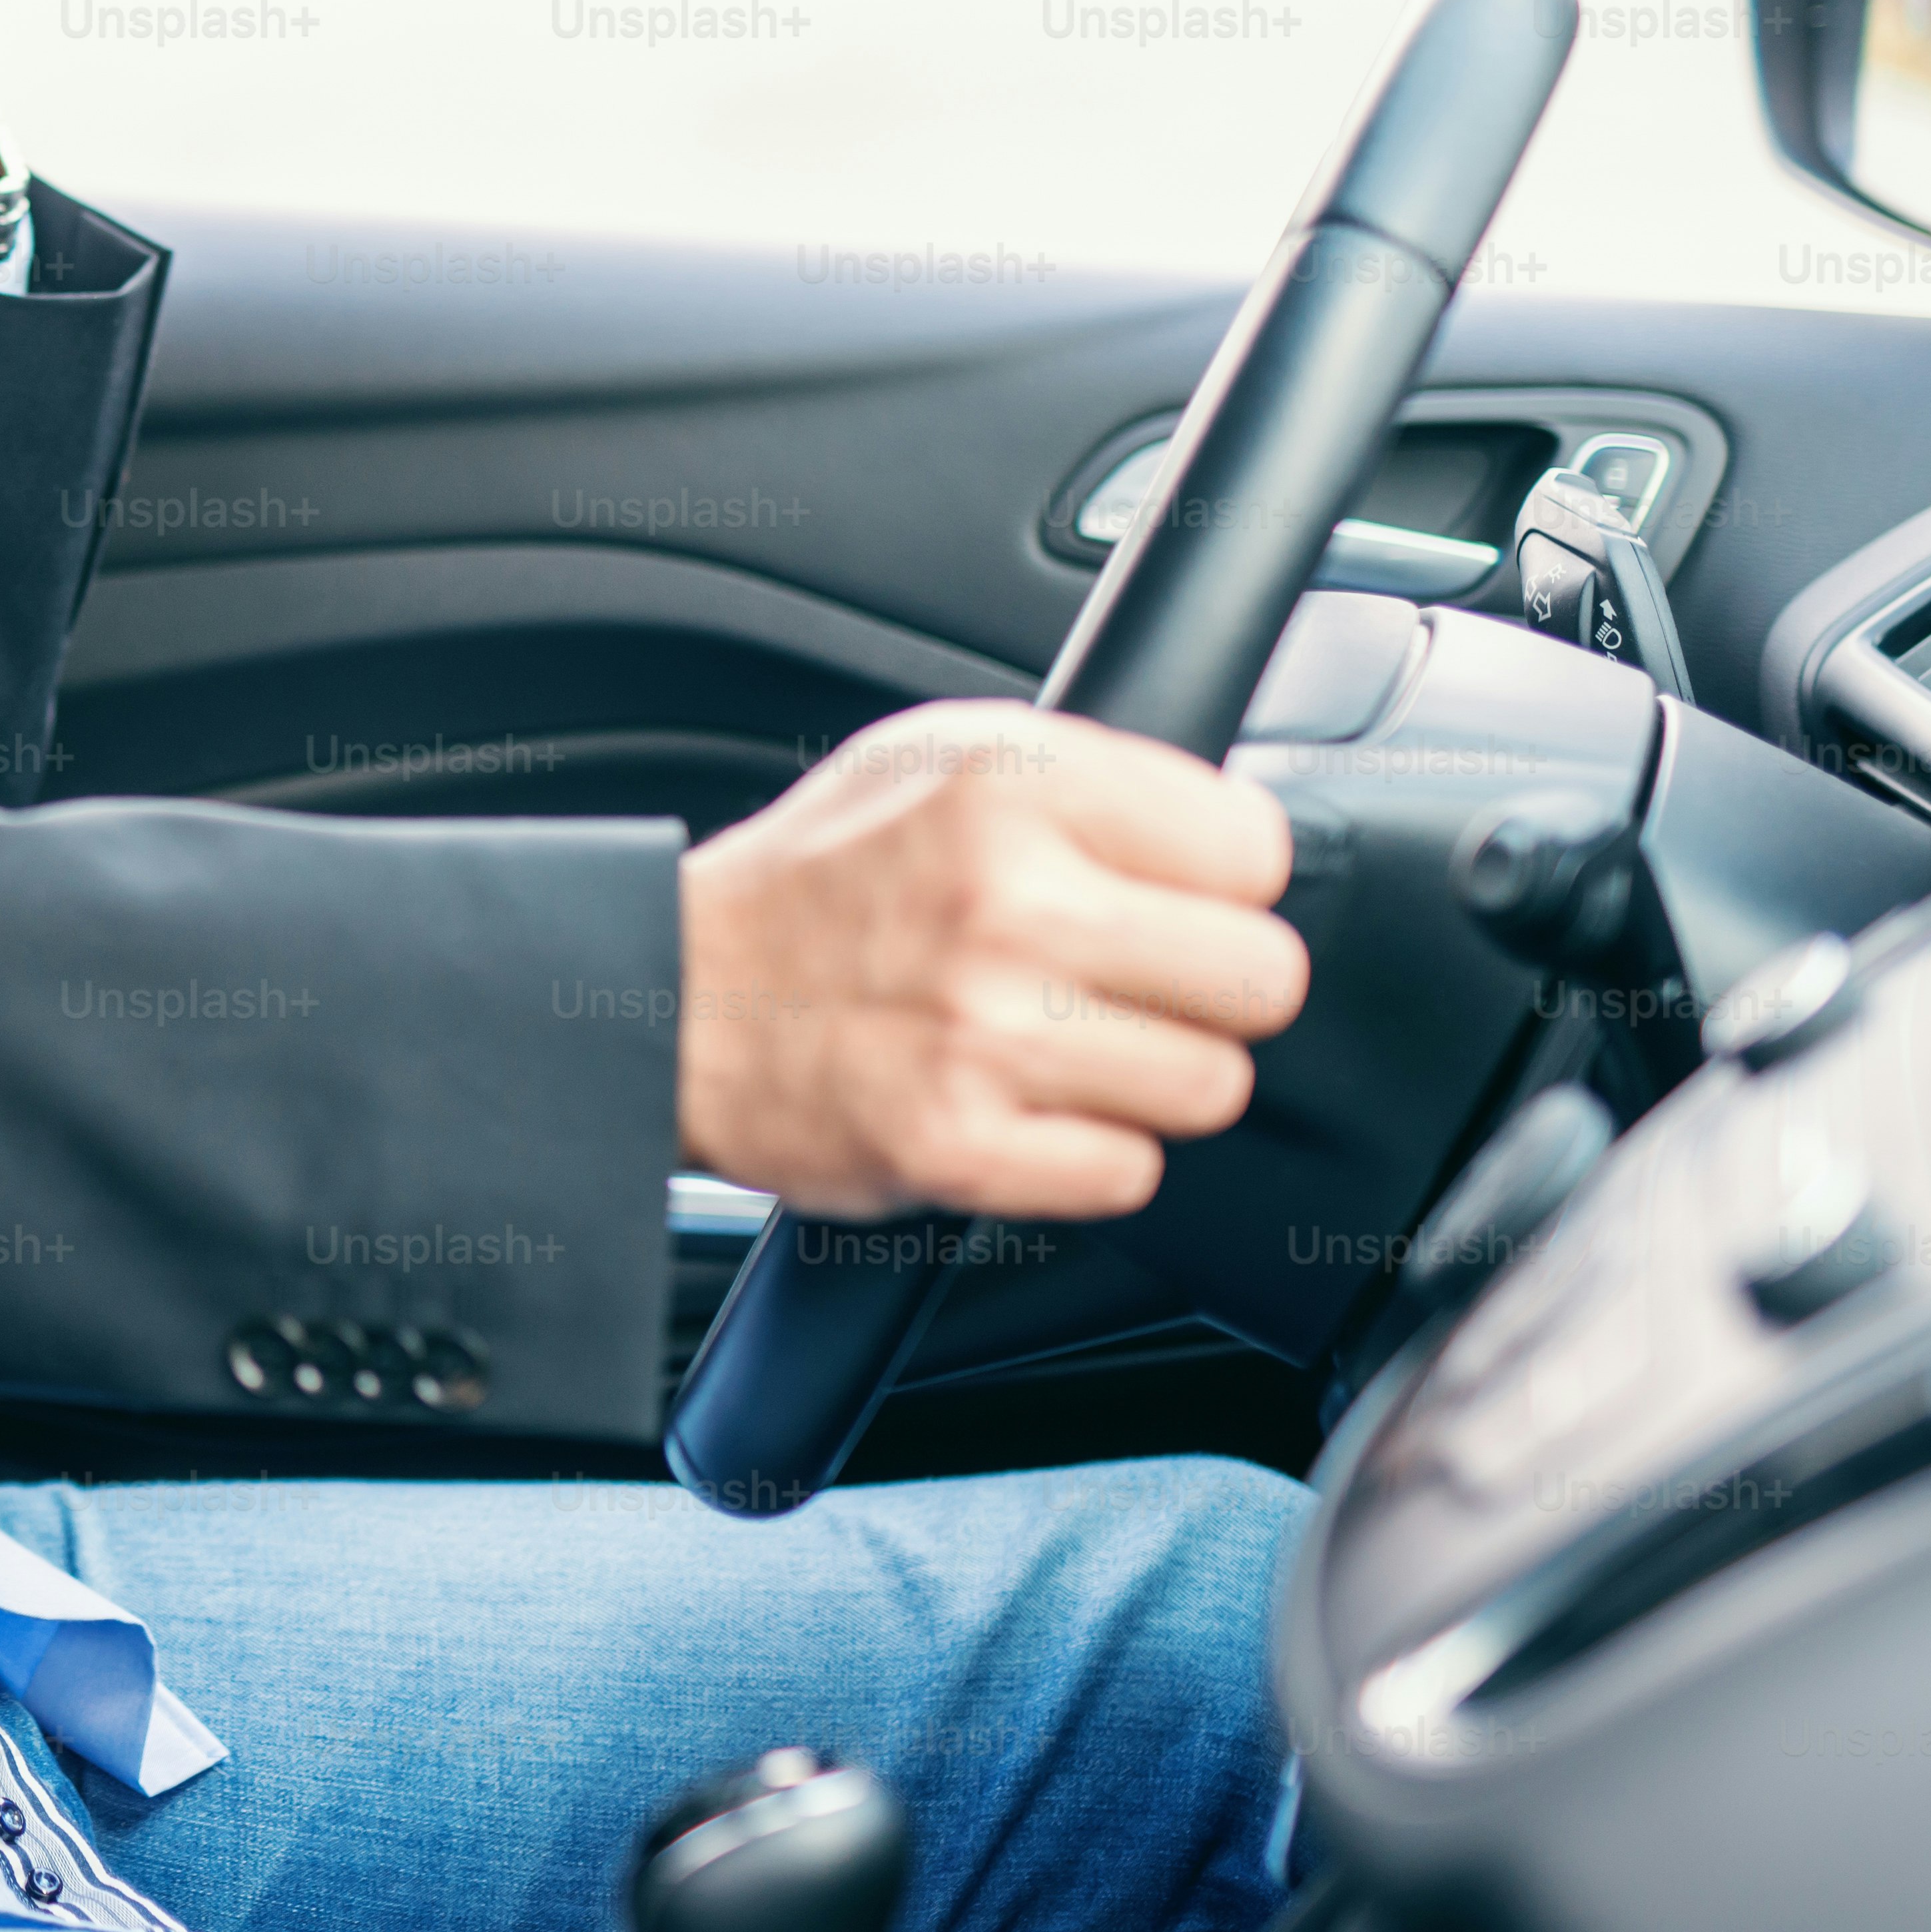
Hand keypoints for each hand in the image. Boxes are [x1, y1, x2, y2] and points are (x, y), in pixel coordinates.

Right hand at [674, 702, 1304, 1220]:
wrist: (669, 1000)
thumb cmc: (817, 883)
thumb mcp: (940, 758)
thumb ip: (1090, 779)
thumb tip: (1237, 837)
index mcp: (1010, 785)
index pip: (1254, 848)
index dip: (1218, 882)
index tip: (1165, 898)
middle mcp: (1006, 901)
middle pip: (1261, 978)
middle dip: (1208, 991)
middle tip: (1129, 985)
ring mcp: (986, 1033)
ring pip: (1211, 1086)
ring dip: (1149, 1080)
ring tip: (1060, 1046)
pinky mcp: (961, 1146)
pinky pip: (1129, 1173)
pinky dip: (1084, 1155)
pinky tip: (1018, 1105)